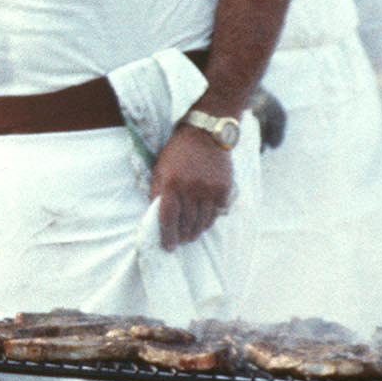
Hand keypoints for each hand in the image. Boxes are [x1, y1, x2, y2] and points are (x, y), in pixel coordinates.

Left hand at [152, 127, 235, 250]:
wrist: (205, 134)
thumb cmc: (177, 152)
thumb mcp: (160, 169)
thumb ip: (158, 192)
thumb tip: (157, 216)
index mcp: (172, 184)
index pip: (168, 218)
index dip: (168, 236)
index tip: (168, 247)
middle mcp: (191, 189)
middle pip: (187, 223)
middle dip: (183, 236)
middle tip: (181, 241)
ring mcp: (210, 189)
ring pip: (204, 221)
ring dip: (197, 231)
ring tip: (192, 235)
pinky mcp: (224, 188)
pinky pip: (217, 212)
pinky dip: (211, 219)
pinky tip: (205, 221)